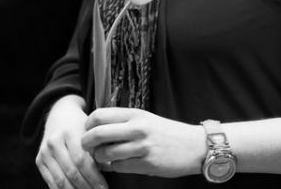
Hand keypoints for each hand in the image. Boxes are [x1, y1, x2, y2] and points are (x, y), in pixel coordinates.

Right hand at [36, 95, 107, 188]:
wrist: (60, 114)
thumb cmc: (80, 125)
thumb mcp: (91, 132)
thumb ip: (97, 151)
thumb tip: (106, 173)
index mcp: (69, 132)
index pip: (82, 160)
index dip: (94, 178)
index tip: (104, 188)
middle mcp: (54, 142)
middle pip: (71, 172)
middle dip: (87, 188)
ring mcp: (45, 152)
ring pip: (60, 180)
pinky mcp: (39, 160)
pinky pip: (51, 182)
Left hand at [81, 108, 203, 177]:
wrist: (195, 146)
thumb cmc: (167, 132)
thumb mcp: (146, 118)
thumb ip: (124, 121)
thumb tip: (98, 128)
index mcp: (134, 114)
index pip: (99, 115)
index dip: (88, 124)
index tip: (86, 130)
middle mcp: (137, 128)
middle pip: (98, 133)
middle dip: (86, 142)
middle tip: (85, 147)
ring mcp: (142, 147)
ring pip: (106, 153)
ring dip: (99, 158)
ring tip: (102, 158)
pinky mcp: (147, 164)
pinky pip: (120, 167)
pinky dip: (114, 167)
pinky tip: (117, 164)